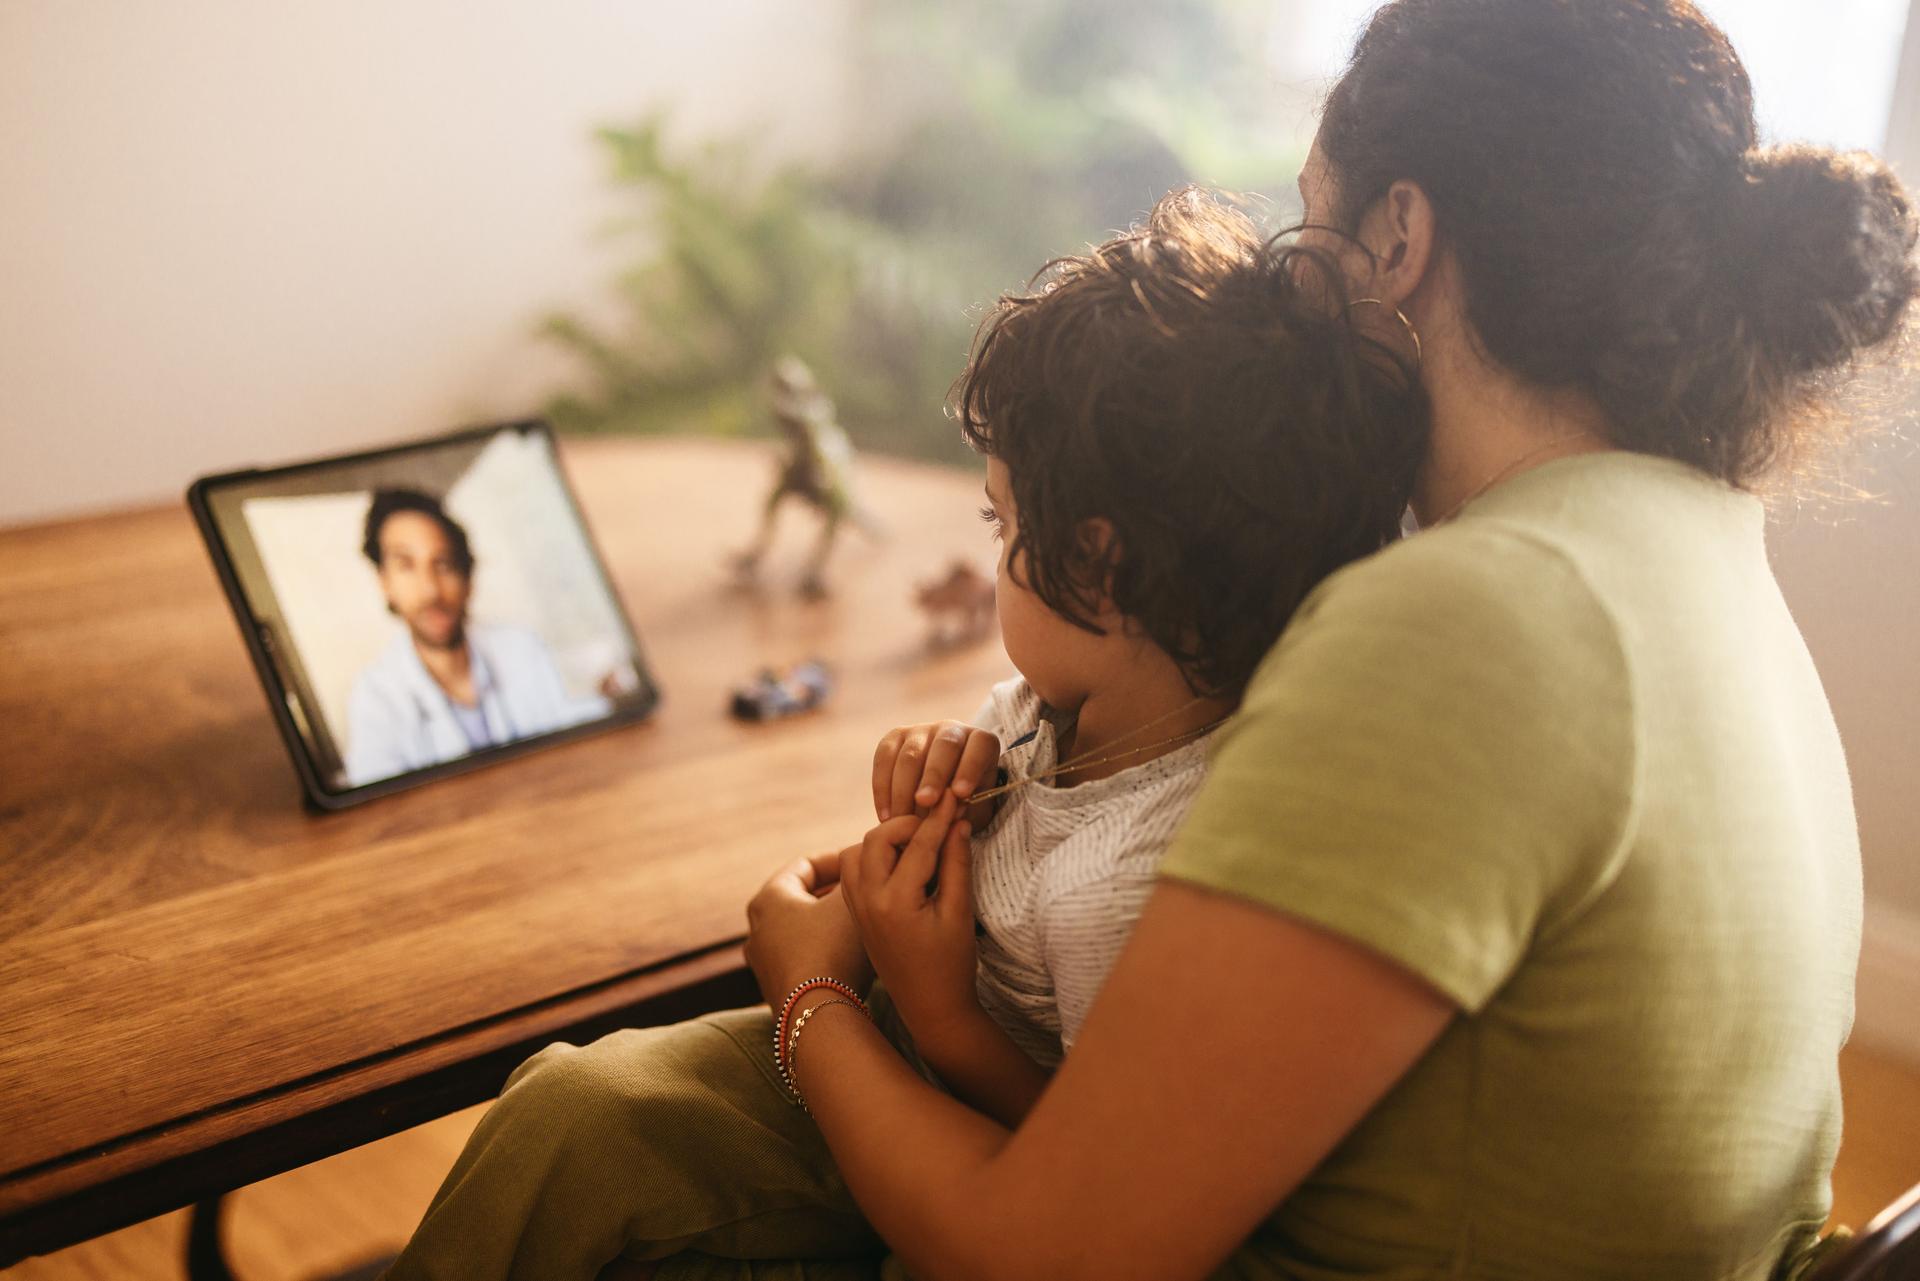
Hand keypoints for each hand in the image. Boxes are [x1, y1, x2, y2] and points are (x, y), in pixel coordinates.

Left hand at [744, 848, 873, 1006]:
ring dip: (830, 924)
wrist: (817, 1016)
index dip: (839, 859)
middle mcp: (756, 929)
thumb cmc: (833, 949)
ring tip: (863, 925)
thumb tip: (865, 857)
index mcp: (768, 898)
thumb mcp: (851, 899)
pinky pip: (803, 959)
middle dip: (835, 892)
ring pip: (802, 931)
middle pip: (801, 898)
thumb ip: (858, 873)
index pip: (806, 864)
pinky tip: (851, 958)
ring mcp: (763, 964)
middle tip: (867, 891)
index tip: (866, 862)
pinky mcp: (776, 992)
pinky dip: (825, 951)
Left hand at [841, 792, 980, 1044]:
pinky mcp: (855, 916)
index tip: (956, 798)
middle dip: (905, 825)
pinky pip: (853, 872)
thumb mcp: (960, 913)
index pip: (917, 844)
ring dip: (884, 841)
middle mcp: (866, 902)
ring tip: (916, 846)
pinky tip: (899, 864)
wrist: (930, 1008)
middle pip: (876, 838)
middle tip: (935, 824)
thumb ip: (957, 864)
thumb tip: (958, 822)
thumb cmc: (951, 965)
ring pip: (857, 852)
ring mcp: (856, 909)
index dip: (940, 818)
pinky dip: (872, 858)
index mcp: (895, 901)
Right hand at [872, 720, 1000, 825]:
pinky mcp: (894, 738)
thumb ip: (965, 809)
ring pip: (911, 754)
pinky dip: (883, 788)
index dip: (971, 767)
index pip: (980, 746)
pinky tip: (885, 815)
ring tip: (902, 818)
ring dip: (905, 789)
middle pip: (944, 746)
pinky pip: (884, 758)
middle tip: (926, 801)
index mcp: (981, 742)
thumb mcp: (974, 810)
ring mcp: (920, 731)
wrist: (938, 798)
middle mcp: (952, 729)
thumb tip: (949, 811)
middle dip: (934, 775)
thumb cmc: (963, 805)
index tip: (961, 794)